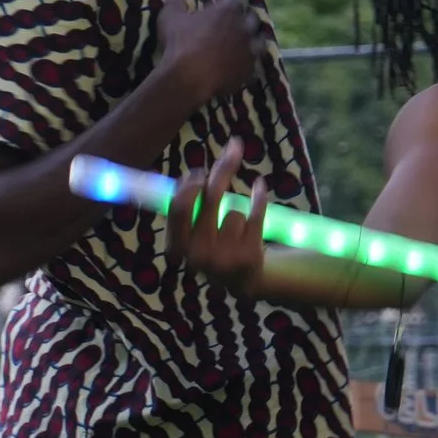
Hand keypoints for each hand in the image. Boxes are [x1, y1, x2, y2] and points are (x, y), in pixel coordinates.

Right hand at [155, 0, 262, 105]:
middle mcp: (244, 27)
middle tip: (233, 20)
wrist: (188, 80)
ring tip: (243, 42)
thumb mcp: (170, 17)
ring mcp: (250, 50)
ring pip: (260, 39)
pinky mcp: (249, 70)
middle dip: (244, 16)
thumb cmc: (179, 44)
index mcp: (228, 10)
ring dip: (252, 38)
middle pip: (253, 16)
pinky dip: (248, 61)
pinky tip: (239, 63)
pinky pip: (254, 62)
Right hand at [167, 138, 268, 294]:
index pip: (178, 207)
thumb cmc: (214, 245)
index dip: (189, 184)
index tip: (199, 172)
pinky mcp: (249, 255)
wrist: (243, 280)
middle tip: (230, 157)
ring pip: (235, 209)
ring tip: (237, 224)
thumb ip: (193, 201)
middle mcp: (198, 255)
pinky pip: (256, 211)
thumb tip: (192, 169)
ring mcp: (225, 257)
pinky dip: (259, 195)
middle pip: (210, 197)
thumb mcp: (195, 230)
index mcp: (178, 247)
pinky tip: (259, 188)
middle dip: (221, 172)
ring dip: (238, 207)